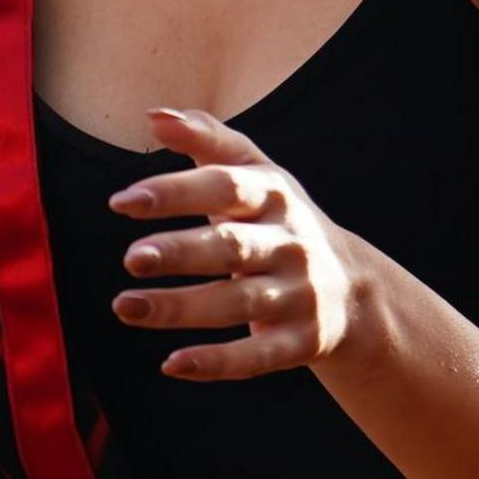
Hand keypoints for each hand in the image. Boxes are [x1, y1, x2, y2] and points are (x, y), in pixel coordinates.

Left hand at [106, 109, 364, 378]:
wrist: (355, 291)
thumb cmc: (281, 224)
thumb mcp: (256, 175)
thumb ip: (208, 141)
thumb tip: (154, 115)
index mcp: (274, 196)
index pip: (225, 187)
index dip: (176, 192)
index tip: (122, 202)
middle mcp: (290, 243)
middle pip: (232, 246)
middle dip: (182, 251)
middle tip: (132, 258)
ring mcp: (299, 294)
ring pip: (238, 303)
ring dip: (181, 307)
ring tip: (125, 306)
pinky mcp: (301, 342)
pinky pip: (257, 356)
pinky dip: (217, 362)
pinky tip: (172, 364)